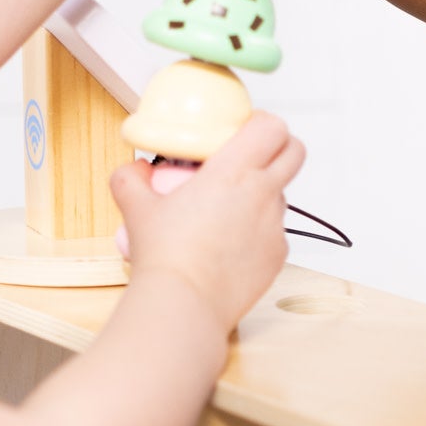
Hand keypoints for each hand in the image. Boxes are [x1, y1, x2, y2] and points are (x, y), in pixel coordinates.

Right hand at [110, 112, 306, 331]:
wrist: (183, 304)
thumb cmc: (164, 256)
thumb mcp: (136, 208)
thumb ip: (131, 180)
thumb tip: (134, 170)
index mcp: (233, 171)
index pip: (271, 126)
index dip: (262, 121)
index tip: (244, 128)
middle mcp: (263, 194)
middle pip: (294, 152)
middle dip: (279, 147)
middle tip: (251, 156)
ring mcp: (275, 226)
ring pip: (281, 194)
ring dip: (264, 192)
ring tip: (228, 208)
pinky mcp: (278, 255)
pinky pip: (275, 231)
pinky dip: (258, 230)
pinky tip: (229, 243)